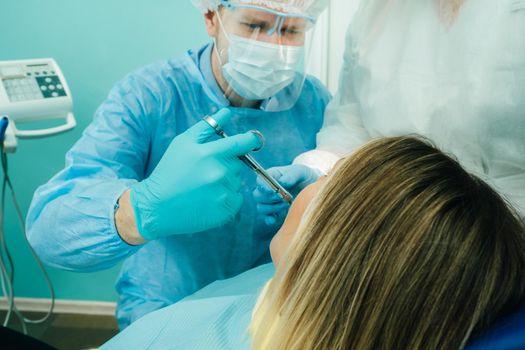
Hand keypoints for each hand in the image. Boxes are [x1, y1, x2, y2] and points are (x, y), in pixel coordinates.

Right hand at [130, 108, 260, 239]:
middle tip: (205, 171)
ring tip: (203, 187)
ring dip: (225, 182)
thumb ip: (207, 126)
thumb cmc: (170, 171)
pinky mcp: (225, 211)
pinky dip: (226, 198)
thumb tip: (226, 113)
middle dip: (226, 164)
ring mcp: (223, 193)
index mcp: (210, 153)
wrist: (157, 207)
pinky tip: (208, 199)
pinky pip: (236, 199)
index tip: (250, 141)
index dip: (250, 140)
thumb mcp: (183, 143)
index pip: (244, 143)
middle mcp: (220, 173)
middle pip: (239, 163)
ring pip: (237, 182)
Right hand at [253, 164, 320, 225]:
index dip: (262, 186)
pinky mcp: (275, 213)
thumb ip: (292, 175)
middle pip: (258, 195)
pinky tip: (276, 218)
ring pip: (261, 207)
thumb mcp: (301, 172)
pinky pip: (267, 218)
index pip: (260, 180)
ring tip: (287, 204)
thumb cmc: (304, 177)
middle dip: (269, 198)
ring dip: (273, 207)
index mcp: (272, 176)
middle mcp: (267, 189)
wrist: (312, 189)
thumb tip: (282, 182)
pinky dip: (270, 219)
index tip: (271, 190)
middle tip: (283, 197)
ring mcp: (270, 202)